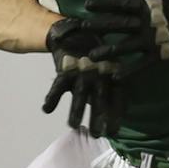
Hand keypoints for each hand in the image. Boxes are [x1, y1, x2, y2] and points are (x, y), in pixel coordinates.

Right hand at [41, 17, 129, 138]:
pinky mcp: (65, 69)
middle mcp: (99, 75)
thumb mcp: (109, 69)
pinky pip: (58, 86)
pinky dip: (53, 98)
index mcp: (113, 75)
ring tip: (73, 126)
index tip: (113, 132)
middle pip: (99, 99)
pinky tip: (46, 109)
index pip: (118, 98)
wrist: (75, 33)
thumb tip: (122, 113)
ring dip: (76, 111)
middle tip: (97, 135)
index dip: (116, 115)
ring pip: (79, 95)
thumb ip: (113, 88)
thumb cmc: (95, 57)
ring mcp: (81, 72)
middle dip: (98, 117)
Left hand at [85, 0, 168, 67]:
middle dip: (99, 25)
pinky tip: (115, 75)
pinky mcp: (160, 53)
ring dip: (108, 50)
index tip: (87, 4)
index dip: (103, 3)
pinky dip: (128, 70)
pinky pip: (141, 64)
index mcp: (148, 3)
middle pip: (118, 22)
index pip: (121, 1)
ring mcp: (152, 38)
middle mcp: (147, 20)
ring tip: (92, 55)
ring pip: (125, 44)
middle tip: (82, 27)